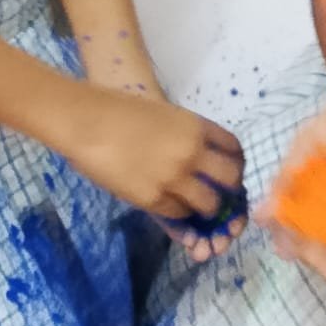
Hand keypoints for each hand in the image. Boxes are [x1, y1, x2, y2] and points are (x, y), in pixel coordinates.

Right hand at [59, 85, 246, 260]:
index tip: (231, 171)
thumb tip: (202, 158)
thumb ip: (187, 136)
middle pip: (230, 179)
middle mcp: (192, 152)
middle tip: (218, 194)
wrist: (89, 122)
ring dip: (205, 207)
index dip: (236, 163)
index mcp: (196, 126)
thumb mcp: (166, 116)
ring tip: (195, 205)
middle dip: (228, 189)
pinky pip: (179, 214)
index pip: (234, 149)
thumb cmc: (122, 112)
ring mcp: (175, 177)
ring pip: (209, 204)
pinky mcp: (154, 199)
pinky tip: (171, 206)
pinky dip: (179, 213)